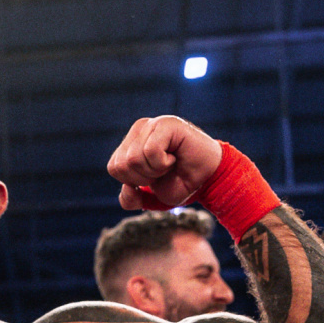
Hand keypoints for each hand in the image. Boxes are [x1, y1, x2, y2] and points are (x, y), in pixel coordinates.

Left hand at [107, 116, 222, 211]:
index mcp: (131, 142)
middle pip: (122, 164)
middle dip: (144, 177)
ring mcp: (152, 124)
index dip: (134, 181)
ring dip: (155, 170)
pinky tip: (174, 157)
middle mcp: (139, 129)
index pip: (114, 167)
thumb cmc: (181, 182)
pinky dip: (162, 163)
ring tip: (170, 163)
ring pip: (133, 158)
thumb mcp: (150, 197)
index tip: (155, 176)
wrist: (209, 178)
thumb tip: (127, 187)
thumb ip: (131, 198)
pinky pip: (150, 151)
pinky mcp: (166, 123)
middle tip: (164, 170)